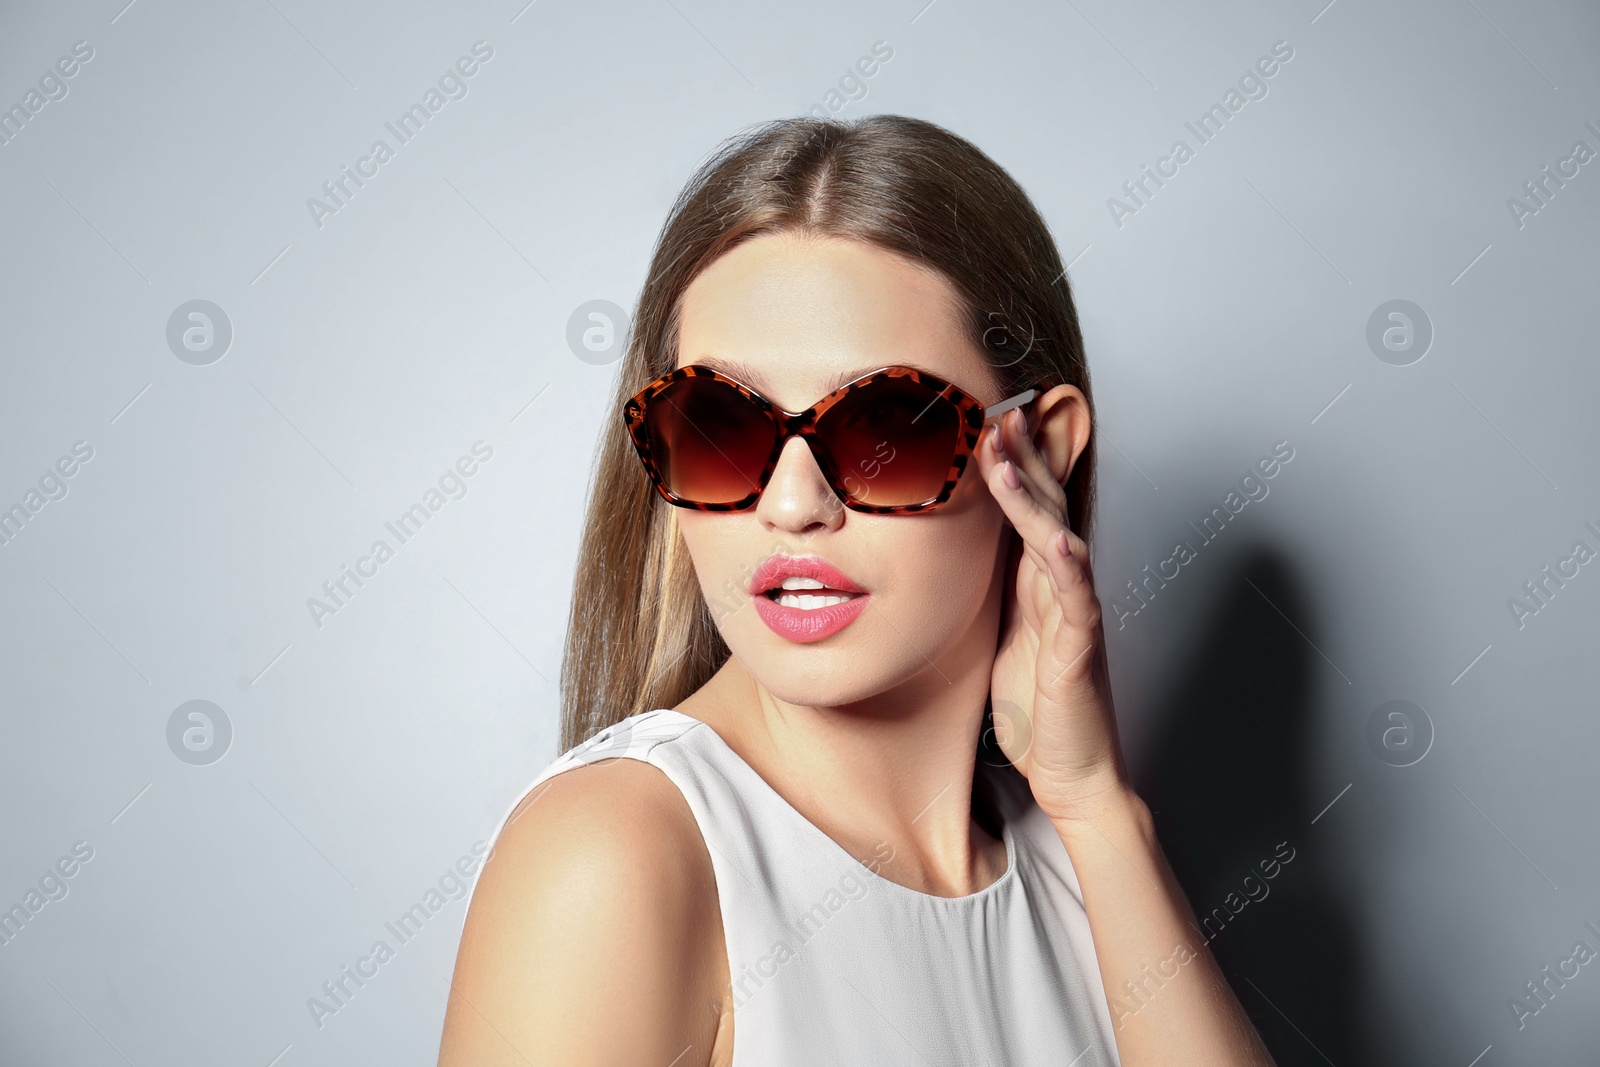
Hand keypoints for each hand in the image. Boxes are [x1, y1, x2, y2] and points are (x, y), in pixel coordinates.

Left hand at [977, 407, 1132, 826]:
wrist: (1072, 770)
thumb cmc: (1037, 708)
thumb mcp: (996, 635)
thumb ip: (987, 594)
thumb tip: (947, 559)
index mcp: (1036, 583)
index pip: (1026, 509)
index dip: (1011, 463)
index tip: (987, 418)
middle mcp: (1059, 588)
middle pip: (1045, 506)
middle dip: (1024, 456)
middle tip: (1002, 408)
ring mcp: (1074, 614)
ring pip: (1057, 537)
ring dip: (1032, 494)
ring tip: (1008, 453)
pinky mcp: (1081, 648)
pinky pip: (1077, 600)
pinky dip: (1068, 567)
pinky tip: (1059, 541)